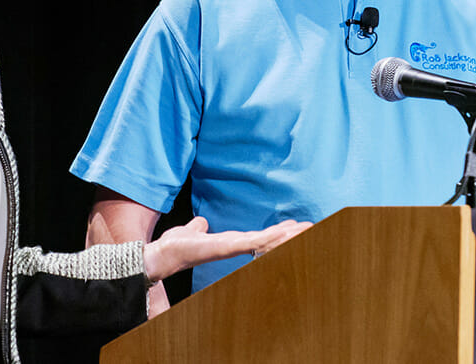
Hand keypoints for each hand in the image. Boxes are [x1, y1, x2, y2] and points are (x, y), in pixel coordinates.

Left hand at [142, 216, 310, 283]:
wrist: (163, 254)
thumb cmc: (176, 246)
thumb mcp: (191, 231)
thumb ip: (198, 226)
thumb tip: (202, 221)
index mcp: (229, 241)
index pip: (259, 235)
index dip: (276, 231)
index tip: (294, 225)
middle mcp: (235, 246)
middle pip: (268, 239)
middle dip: (290, 234)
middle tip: (312, 226)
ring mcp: (232, 248)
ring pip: (265, 240)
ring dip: (286, 235)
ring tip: (305, 228)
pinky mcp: (226, 247)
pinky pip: (252, 241)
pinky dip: (268, 237)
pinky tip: (283, 232)